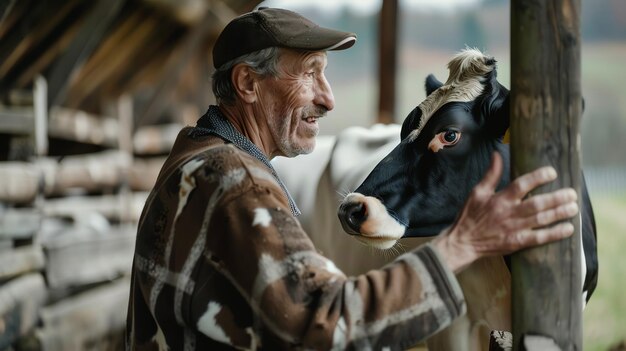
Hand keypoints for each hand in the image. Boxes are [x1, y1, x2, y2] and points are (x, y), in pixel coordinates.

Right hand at [432, 152, 577, 272]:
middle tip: (572, 193)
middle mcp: (508, 213)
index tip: (552, 172)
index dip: (538, 177)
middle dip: (557, 198)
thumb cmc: (470, 215)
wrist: (463, 242)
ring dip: (559, 213)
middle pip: (537, 203)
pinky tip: (568, 228)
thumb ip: (491, 174)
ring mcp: (514, 229)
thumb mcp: (477, 192)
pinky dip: (554, 233)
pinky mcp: (516, 242)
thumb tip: (497, 154)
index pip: (521, 185)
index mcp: (499, 199)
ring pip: (541, 219)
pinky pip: (539, 238)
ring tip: (573, 207)